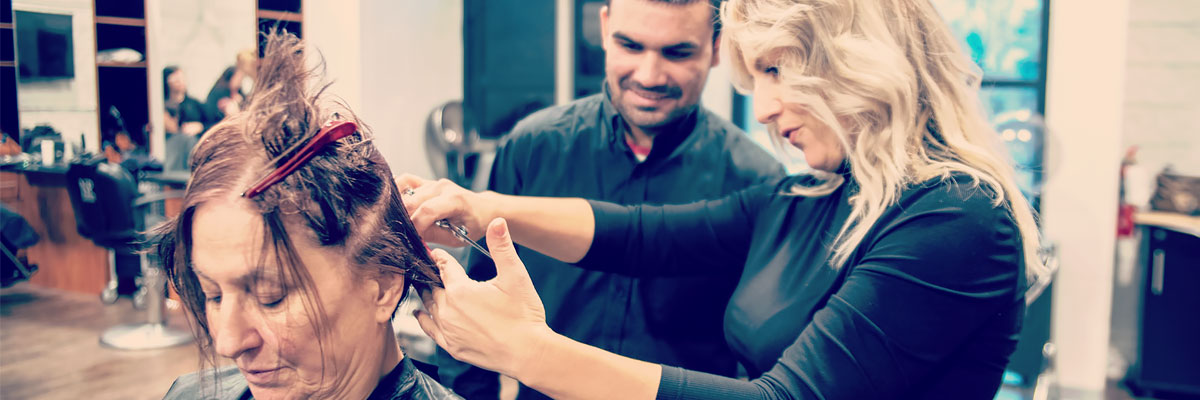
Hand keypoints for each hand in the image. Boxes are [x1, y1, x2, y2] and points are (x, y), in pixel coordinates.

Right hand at [395, 173, 494, 247]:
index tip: (411, 238)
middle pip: (412, 202)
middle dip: (404, 219)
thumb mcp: (457, 237)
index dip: (415, 226)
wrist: (483, 209)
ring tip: (399, 222)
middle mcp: (443, 187)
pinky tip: (393, 204)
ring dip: (399, 208)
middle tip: (402, 233)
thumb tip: (411, 237)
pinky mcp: (426, 182)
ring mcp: (433, 183)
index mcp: (456, 200)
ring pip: (405, 192)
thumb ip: (433, 236)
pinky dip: (397, 190)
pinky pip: (406, 181)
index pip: (428, 210)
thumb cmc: (474, 225)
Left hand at [414, 218, 553, 378]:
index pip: (444, 266)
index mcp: (461, 290)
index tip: (435, 252)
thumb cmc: (524, 315)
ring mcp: (448, 330)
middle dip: (431, 275)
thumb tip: (497, 221)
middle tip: (424, 266)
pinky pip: (429, 329)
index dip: (440, 257)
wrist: (527, 353)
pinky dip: (423, 318)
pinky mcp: (451, 346)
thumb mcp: (516, 276)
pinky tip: (420, 312)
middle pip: (432, 286)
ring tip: (423, 284)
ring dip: (427, 294)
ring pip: (429, 306)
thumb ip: (502, 247)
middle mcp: (448, 310)